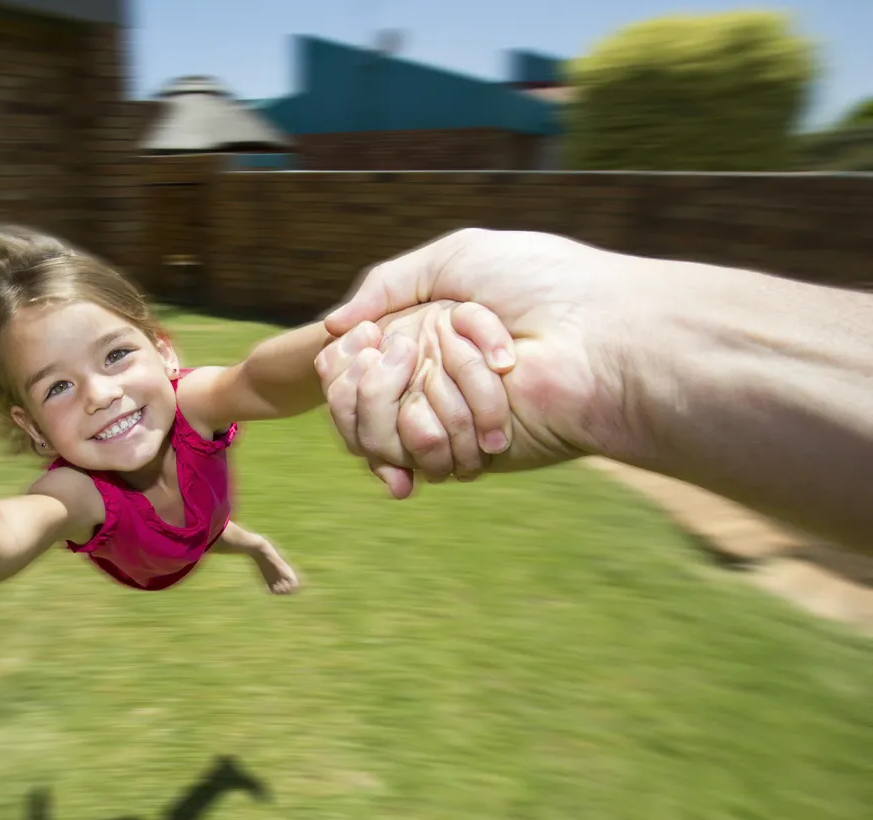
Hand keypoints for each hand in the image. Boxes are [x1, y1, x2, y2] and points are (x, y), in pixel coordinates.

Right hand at [321, 228, 645, 480]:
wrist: (597, 337)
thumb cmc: (540, 283)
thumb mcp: (456, 257)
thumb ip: (388, 284)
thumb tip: (332, 327)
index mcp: (437, 326)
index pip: (365, 352)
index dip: (350, 352)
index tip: (349, 347)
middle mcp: (441, 372)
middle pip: (365, 390)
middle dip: (375, 375)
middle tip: (404, 355)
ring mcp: (455, 414)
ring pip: (383, 422)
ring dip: (408, 398)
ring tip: (447, 374)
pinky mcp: (471, 452)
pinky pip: (416, 451)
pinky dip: (424, 430)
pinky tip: (440, 411)